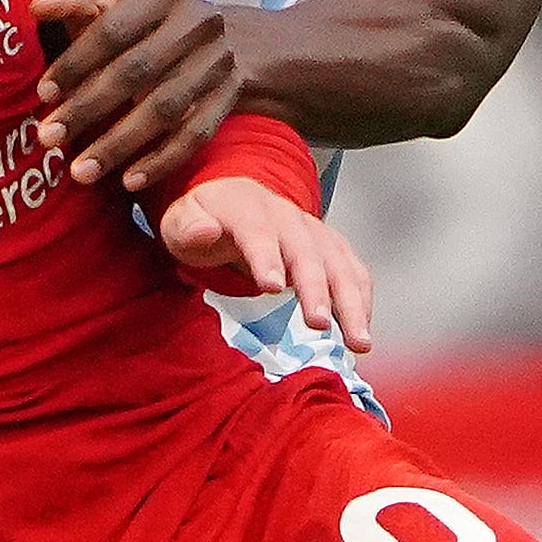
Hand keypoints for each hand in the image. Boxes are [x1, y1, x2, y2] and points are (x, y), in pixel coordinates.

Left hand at [33, 0, 243, 193]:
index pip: (114, 28)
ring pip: (166, 108)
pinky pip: (196, 134)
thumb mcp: (116, 0)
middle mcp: (198, 21)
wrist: (226, 40)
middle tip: (48, 138)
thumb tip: (37, 6)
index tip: (43, 94)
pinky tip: (129, 182)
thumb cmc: (148, 22)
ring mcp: (218, 61)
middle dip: (88, 108)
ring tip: (80, 171)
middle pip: (138, 70)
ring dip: (119, 144)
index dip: (76, 62)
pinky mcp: (230, 96)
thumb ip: (75, 0)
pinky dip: (161, 161)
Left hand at [153, 175, 372, 353]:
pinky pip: (353, 272)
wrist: (234, 198)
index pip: (259, 233)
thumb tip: (204, 231)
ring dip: (351, 303)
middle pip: (307, 253)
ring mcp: (314, 232)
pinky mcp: (330, 248)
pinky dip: (361, 301)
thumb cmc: (205, 218)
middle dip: (315, 289)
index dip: (267, 258)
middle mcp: (288, 218)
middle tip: (317, 324)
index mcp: (248, 210)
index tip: (272, 287)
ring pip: (339, 265)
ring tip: (358, 342)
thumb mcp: (180, 220)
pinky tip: (361, 331)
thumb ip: (189, 227)